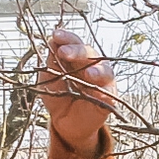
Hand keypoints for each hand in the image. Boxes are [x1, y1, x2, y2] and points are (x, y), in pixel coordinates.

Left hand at [36, 28, 115, 151]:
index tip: (56, 35)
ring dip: (97, 70)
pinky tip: (98, 92)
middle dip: (77, 51)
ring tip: (88, 74)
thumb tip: (52, 42)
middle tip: (64, 52)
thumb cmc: (58, 97)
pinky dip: (104, 91)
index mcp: (77, 58)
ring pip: (104, 70)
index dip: (67, 37)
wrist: (64, 123)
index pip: (74, 43)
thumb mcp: (48, 79)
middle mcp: (92, 65)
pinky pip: (109, 93)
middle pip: (89, 53)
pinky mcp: (109, 98)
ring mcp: (102, 81)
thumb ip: (52, 63)